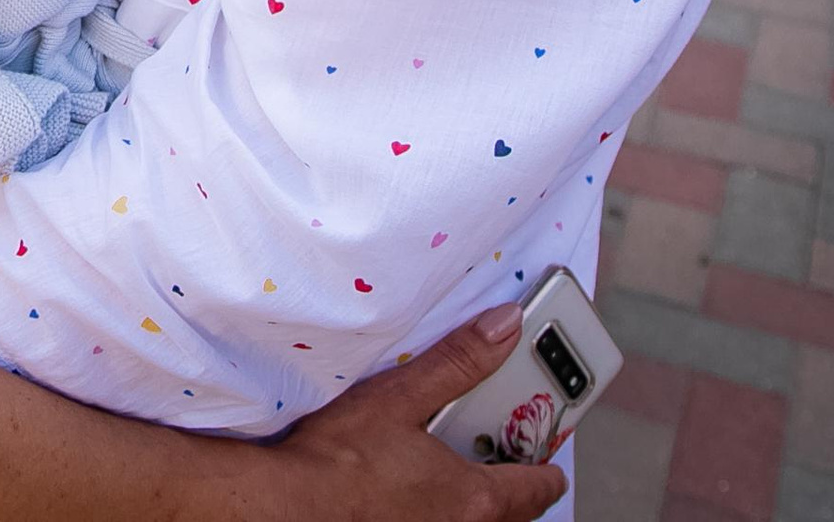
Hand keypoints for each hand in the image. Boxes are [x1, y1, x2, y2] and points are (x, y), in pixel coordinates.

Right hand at [267, 304, 567, 521]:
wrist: (286, 505)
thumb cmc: (337, 462)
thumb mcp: (399, 396)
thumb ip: (458, 362)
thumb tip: (503, 329)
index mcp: (474, 497)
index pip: (538, 488)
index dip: (546, 468)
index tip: (548, 456)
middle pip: (512, 513)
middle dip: (510, 483)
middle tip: (497, 452)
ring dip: (471, 499)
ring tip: (449, 467)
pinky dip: (435, 510)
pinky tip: (406, 488)